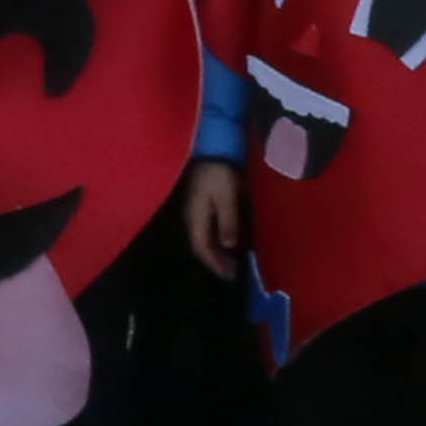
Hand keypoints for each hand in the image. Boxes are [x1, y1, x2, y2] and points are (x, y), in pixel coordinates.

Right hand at [180, 155, 246, 277]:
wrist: (212, 149)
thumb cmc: (219, 173)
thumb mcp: (226, 197)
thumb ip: (227, 222)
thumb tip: (228, 246)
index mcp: (196, 217)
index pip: (201, 247)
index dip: (215, 264)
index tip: (229, 275)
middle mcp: (192, 217)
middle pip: (201, 246)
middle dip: (216, 261)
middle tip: (233, 273)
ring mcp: (195, 211)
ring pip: (203, 239)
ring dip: (216, 252)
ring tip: (232, 262)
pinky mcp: (201, 205)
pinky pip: (207, 229)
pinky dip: (217, 241)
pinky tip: (227, 243)